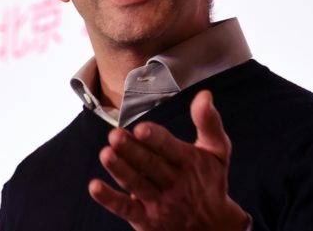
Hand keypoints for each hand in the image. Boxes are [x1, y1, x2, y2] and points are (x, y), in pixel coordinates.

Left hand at [89, 90, 249, 230]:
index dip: (156, 139)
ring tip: (105, 154)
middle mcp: (174, 183)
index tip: (141, 128)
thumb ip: (209, 122)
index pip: (170, 149)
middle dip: (132, 151)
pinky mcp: (145, 219)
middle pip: (150, 166)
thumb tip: (205, 95)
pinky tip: (95, 187)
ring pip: (136, 184)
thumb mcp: (217, 152)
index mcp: (189, 163)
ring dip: (119, 170)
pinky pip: (125, 208)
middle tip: (115, 136)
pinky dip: (109, 199)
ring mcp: (159, 203)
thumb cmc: (210, 181)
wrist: (214, 228)